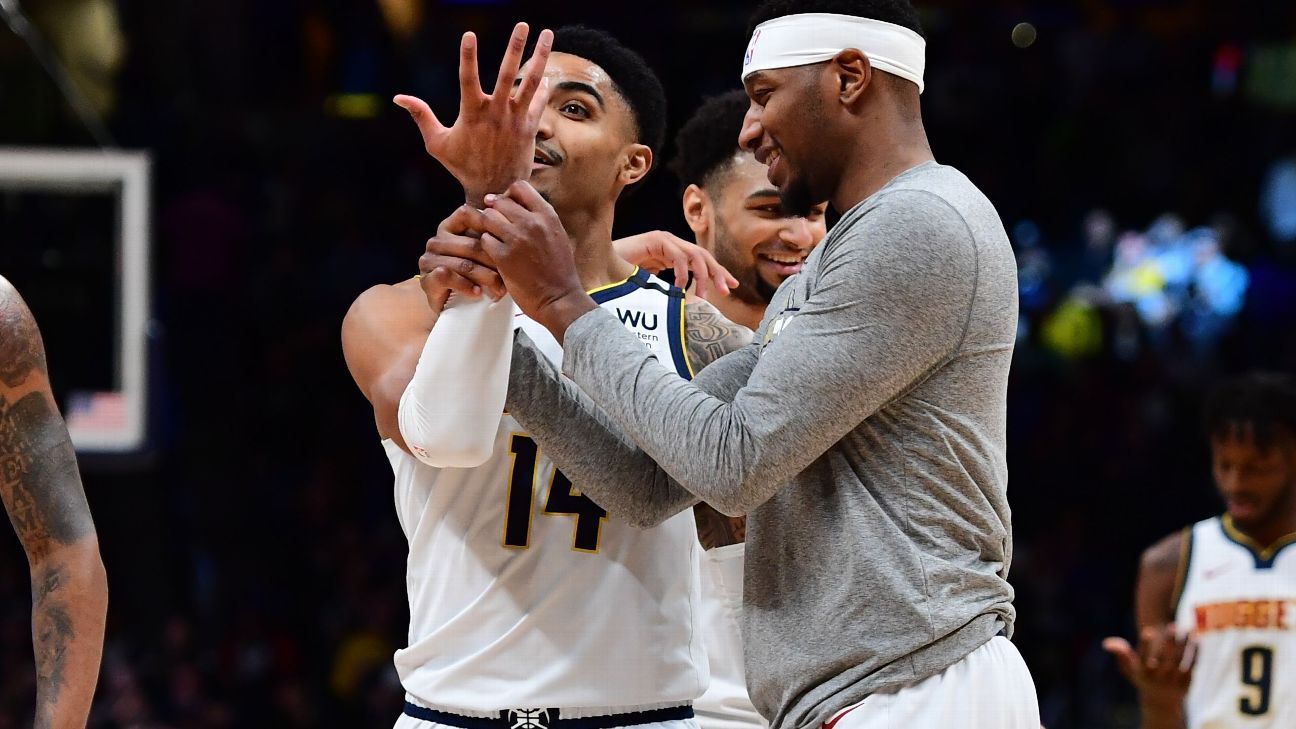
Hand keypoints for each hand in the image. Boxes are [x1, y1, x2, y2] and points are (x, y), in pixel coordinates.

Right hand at [394, 22, 552, 205]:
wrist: (493, 190)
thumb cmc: (462, 166)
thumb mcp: (437, 143)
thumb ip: (421, 116)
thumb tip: (398, 97)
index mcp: (472, 113)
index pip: (467, 78)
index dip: (468, 56)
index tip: (469, 34)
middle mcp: (496, 113)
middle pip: (507, 74)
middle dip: (515, 47)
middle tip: (523, 25)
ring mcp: (515, 120)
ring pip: (530, 83)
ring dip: (540, 57)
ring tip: (548, 34)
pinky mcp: (529, 128)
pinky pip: (538, 102)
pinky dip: (543, 87)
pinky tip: (545, 73)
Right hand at [419, 206, 507, 310]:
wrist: (454, 307)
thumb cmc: (474, 277)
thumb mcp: (485, 255)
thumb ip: (493, 238)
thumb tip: (515, 222)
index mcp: (450, 227)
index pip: (467, 213)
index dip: (488, 223)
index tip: (507, 239)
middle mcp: (437, 241)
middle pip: (471, 244)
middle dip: (494, 260)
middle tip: (511, 273)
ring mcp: (429, 260)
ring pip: (463, 263)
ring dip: (485, 277)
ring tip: (500, 288)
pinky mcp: (427, 280)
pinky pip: (448, 277)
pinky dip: (466, 286)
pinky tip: (479, 293)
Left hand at [477, 181, 594, 338]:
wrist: (558, 298)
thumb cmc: (560, 270)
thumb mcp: (558, 235)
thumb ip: (541, 219)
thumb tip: (521, 206)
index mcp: (547, 216)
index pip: (520, 187)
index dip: (509, 194)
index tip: (506, 206)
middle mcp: (531, 223)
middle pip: (500, 201)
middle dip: (495, 211)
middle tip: (496, 225)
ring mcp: (516, 239)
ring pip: (488, 218)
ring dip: (488, 227)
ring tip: (494, 239)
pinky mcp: (503, 257)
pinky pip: (484, 240)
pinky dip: (486, 245)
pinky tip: (493, 254)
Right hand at [612, 231, 737, 298]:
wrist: (598, 266)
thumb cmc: (621, 279)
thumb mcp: (652, 288)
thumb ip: (667, 292)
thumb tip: (686, 307)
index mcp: (672, 254)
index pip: (701, 261)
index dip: (718, 272)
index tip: (732, 286)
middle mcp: (671, 244)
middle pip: (703, 256)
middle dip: (717, 273)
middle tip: (727, 290)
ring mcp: (663, 240)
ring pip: (694, 255)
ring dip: (702, 276)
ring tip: (703, 296)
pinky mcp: (655, 240)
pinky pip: (677, 256)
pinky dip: (682, 272)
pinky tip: (681, 288)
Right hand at [1103, 625, 1195, 709]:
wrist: (1160, 701)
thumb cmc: (1142, 678)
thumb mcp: (1129, 669)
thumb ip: (1121, 654)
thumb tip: (1106, 643)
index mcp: (1143, 672)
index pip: (1143, 657)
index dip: (1146, 644)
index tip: (1148, 630)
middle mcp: (1158, 677)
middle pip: (1165, 657)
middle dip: (1169, 640)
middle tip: (1173, 625)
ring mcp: (1173, 680)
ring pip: (1181, 660)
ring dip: (1186, 644)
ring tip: (1189, 629)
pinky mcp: (1186, 682)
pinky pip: (1192, 665)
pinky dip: (1195, 653)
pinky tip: (1197, 640)